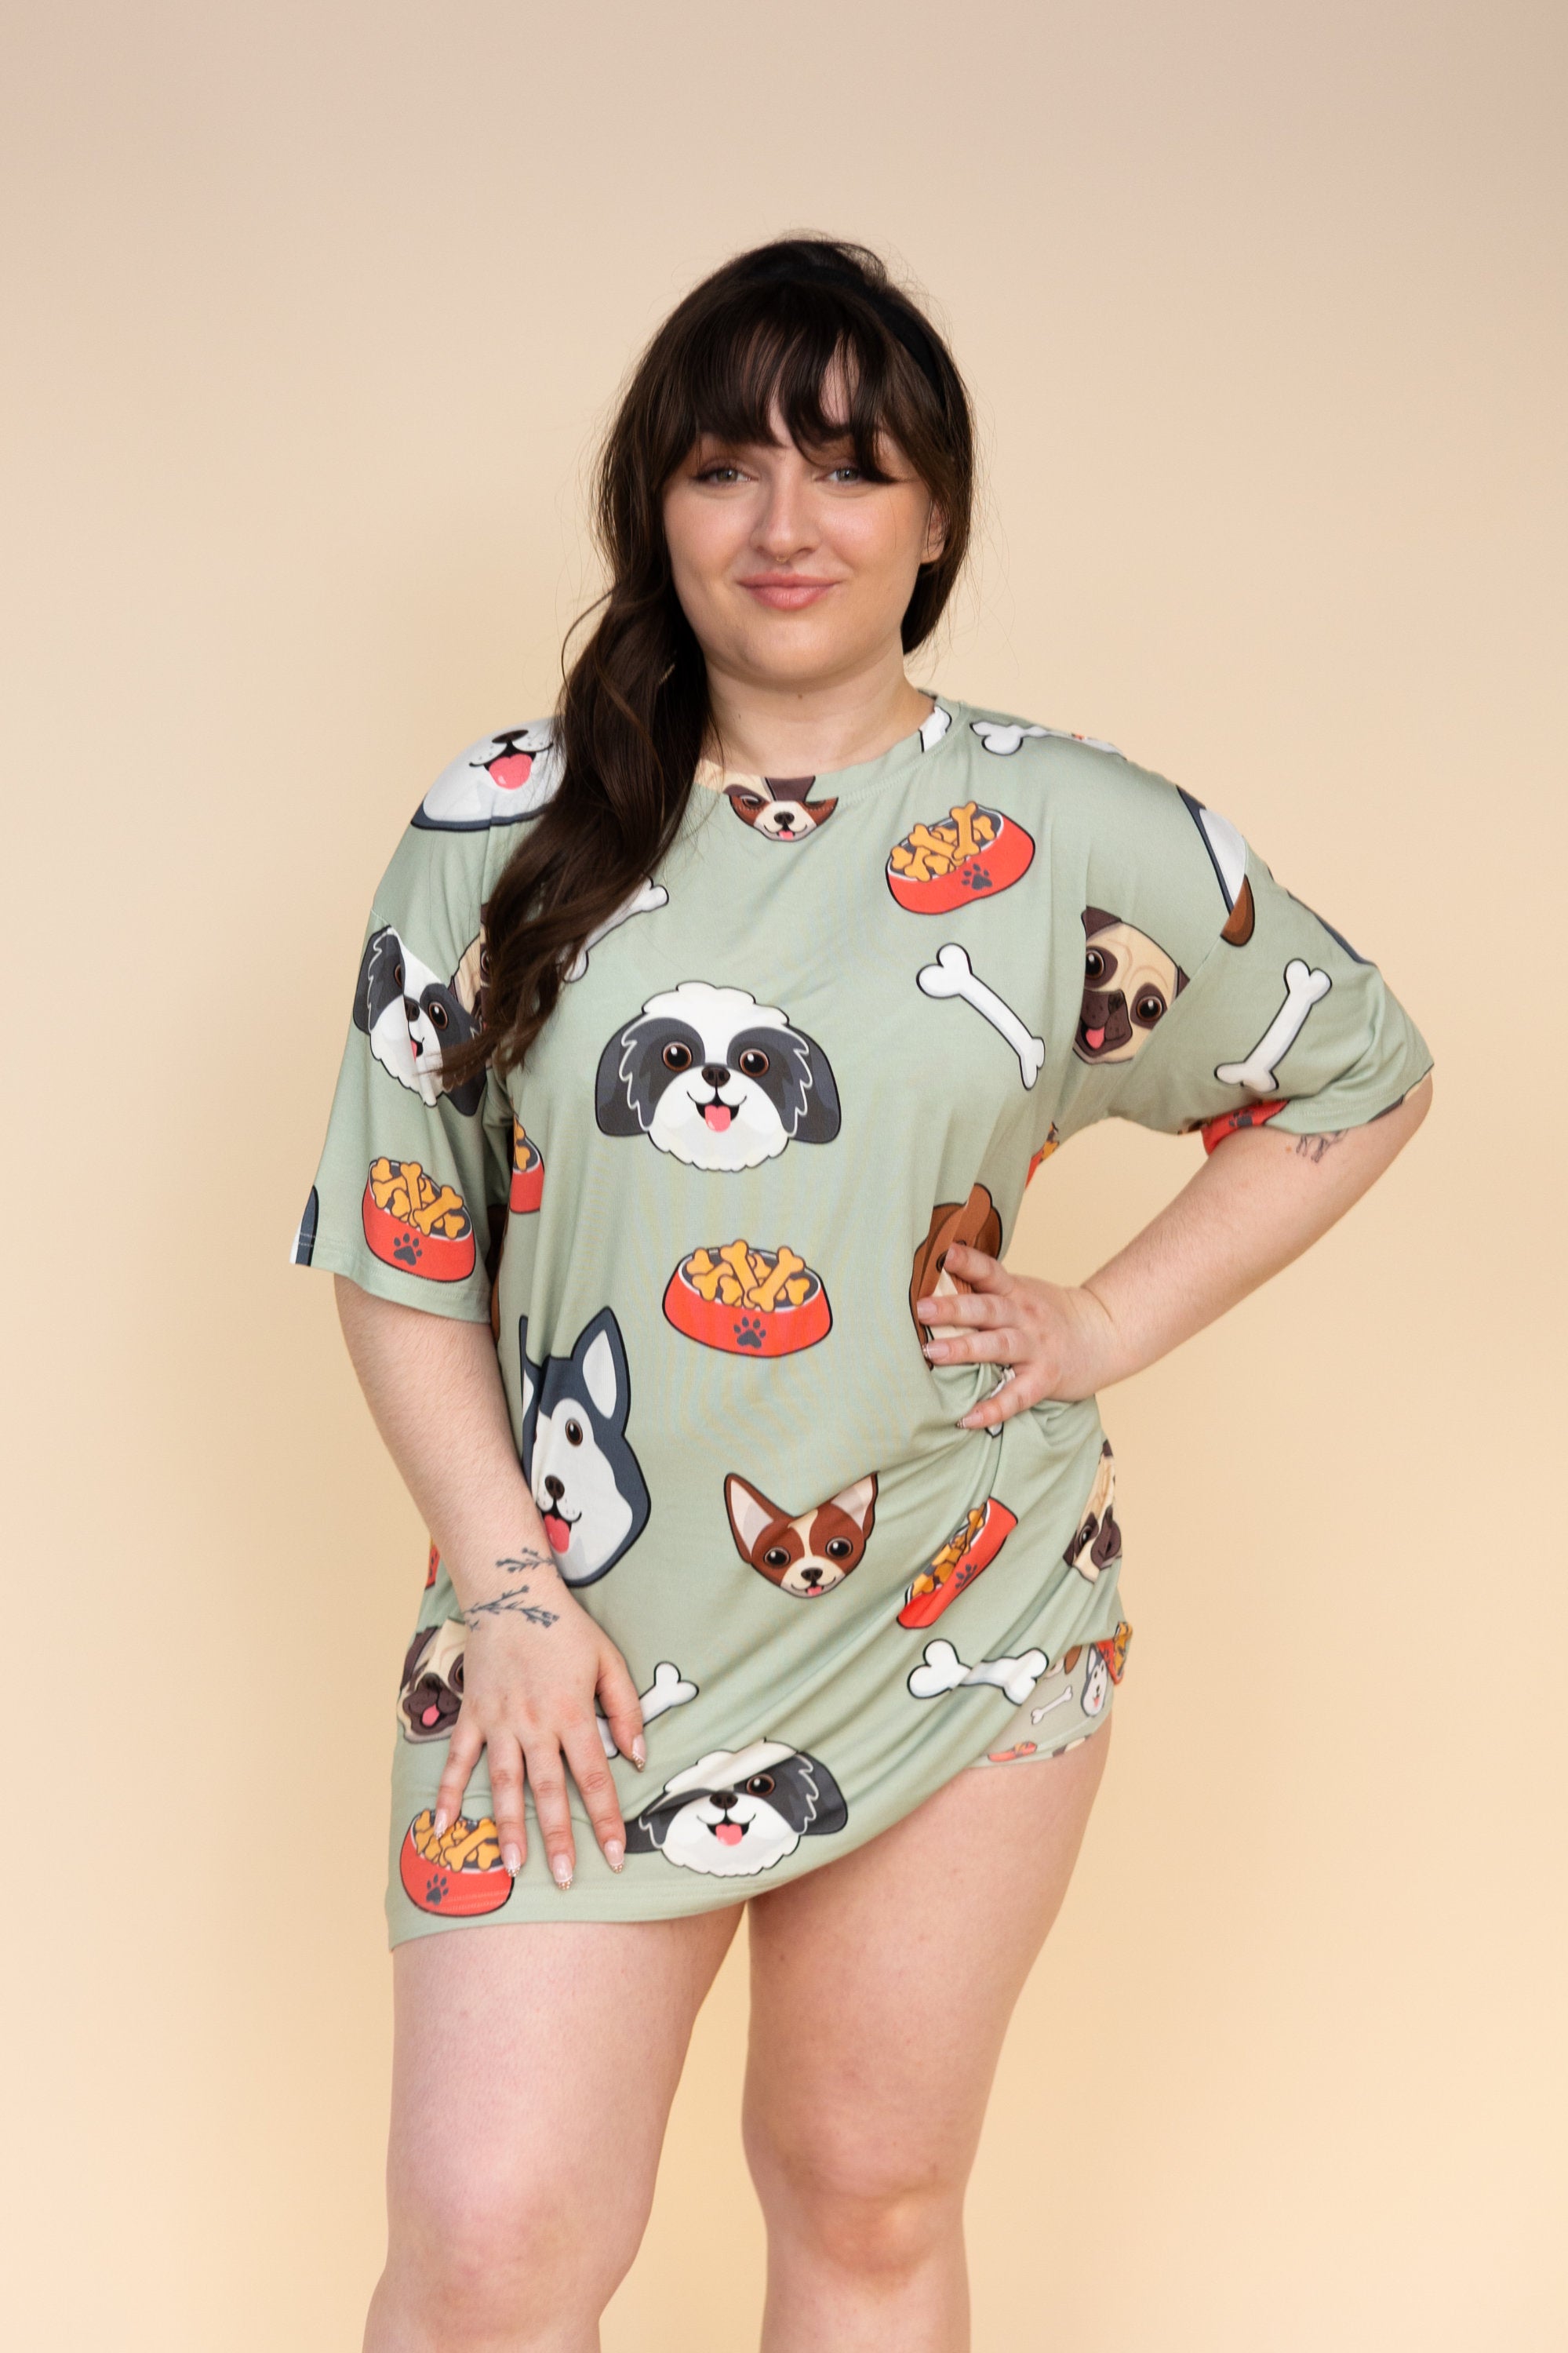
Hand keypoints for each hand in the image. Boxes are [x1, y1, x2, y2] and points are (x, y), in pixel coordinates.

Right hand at [431, 1559, 646, 1890]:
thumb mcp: (609, 1661)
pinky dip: (448, 1793)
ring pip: (504, 1783)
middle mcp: (535, 1724)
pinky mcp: (472, 1716)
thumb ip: (626, 1710)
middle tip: (563, 1879)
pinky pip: (458, 1760)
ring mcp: (499, 1722)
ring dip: (508, 1826)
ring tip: (513, 1867)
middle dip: (558, 1838)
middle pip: (549, 1790)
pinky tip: (443, 1827)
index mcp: (573, 1713)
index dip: (607, 1819)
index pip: (595, 1777)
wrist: (513, 1595)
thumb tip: (638, 1758)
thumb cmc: (566, 1630)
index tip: (615, 1857)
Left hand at [915, 1242, 1118, 1428]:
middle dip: (953, 1308)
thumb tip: (935, 1281)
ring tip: (932, 1353)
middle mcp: (1025, 1317)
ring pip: (998, 1346)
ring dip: (965, 1349)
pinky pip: (1017, 1396)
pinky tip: (967, 1418)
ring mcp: (1036, 1348)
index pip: (990, 1272)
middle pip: (987, 1309)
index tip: (945, 1254)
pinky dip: (993, 1408)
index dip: (968, 1262)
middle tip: (921, 1308)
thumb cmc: (1049, 1314)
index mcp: (1016, 1292)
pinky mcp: (1044, 1379)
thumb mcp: (1023, 1292)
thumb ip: (987, 1289)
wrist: (1104, 1334)